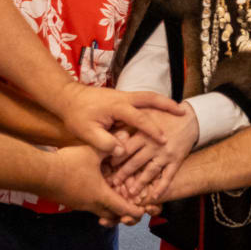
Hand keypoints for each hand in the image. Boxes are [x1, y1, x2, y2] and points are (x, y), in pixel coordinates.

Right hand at [48, 144, 146, 221]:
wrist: (41, 174)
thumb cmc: (68, 164)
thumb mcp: (92, 152)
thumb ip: (110, 145)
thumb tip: (127, 135)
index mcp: (102, 196)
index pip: (125, 211)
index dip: (137, 212)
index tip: (145, 210)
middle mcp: (93, 205)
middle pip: (115, 218)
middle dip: (126, 216)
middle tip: (134, 209)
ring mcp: (82, 205)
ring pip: (102, 214)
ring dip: (112, 211)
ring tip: (118, 201)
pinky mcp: (73, 202)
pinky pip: (91, 208)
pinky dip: (100, 205)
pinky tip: (99, 192)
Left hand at [56, 83, 182, 156]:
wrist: (67, 97)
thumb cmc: (76, 116)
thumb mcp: (86, 132)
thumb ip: (104, 142)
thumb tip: (122, 152)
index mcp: (117, 107)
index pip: (139, 118)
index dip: (152, 130)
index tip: (164, 140)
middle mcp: (124, 98)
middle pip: (150, 98)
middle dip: (167, 105)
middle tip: (183, 111)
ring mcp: (123, 96)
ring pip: (148, 96)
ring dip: (163, 102)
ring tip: (178, 110)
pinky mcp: (121, 98)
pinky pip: (141, 100)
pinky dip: (154, 103)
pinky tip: (161, 110)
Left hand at [108, 102, 197, 201]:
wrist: (189, 117)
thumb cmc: (163, 114)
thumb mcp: (145, 112)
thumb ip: (130, 121)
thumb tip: (109, 128)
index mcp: (144, 132)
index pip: (126, 148)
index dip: (115, 158)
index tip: (104, 167)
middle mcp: (154, 144)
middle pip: (136, 162)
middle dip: (123, 174)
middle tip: (112, 184)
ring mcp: (166, 153)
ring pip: (150, 171)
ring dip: (140, 184)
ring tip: (130, 194)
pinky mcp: (177, 160)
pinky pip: (169, 176)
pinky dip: (162, 187)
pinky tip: (154, 197)